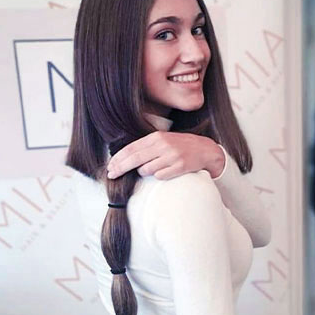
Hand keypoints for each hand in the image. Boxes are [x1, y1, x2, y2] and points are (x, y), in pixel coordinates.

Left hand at [106, 132, 224, 181]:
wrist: (205, 150)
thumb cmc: (180, 146)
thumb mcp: (162, 141)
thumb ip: (146, 147)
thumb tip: (124, 158)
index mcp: (156, 137)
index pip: (131, 148)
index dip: (118, 159)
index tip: (109, 167)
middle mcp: (162, 145)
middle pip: (134, 159)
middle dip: (120, 168)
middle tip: (111, 175)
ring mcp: (171, 155)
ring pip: (146, 170)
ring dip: (145, 172)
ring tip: (154, 169)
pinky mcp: (180, 166)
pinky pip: (160, 176)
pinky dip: (159, 176)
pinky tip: (165, 172)